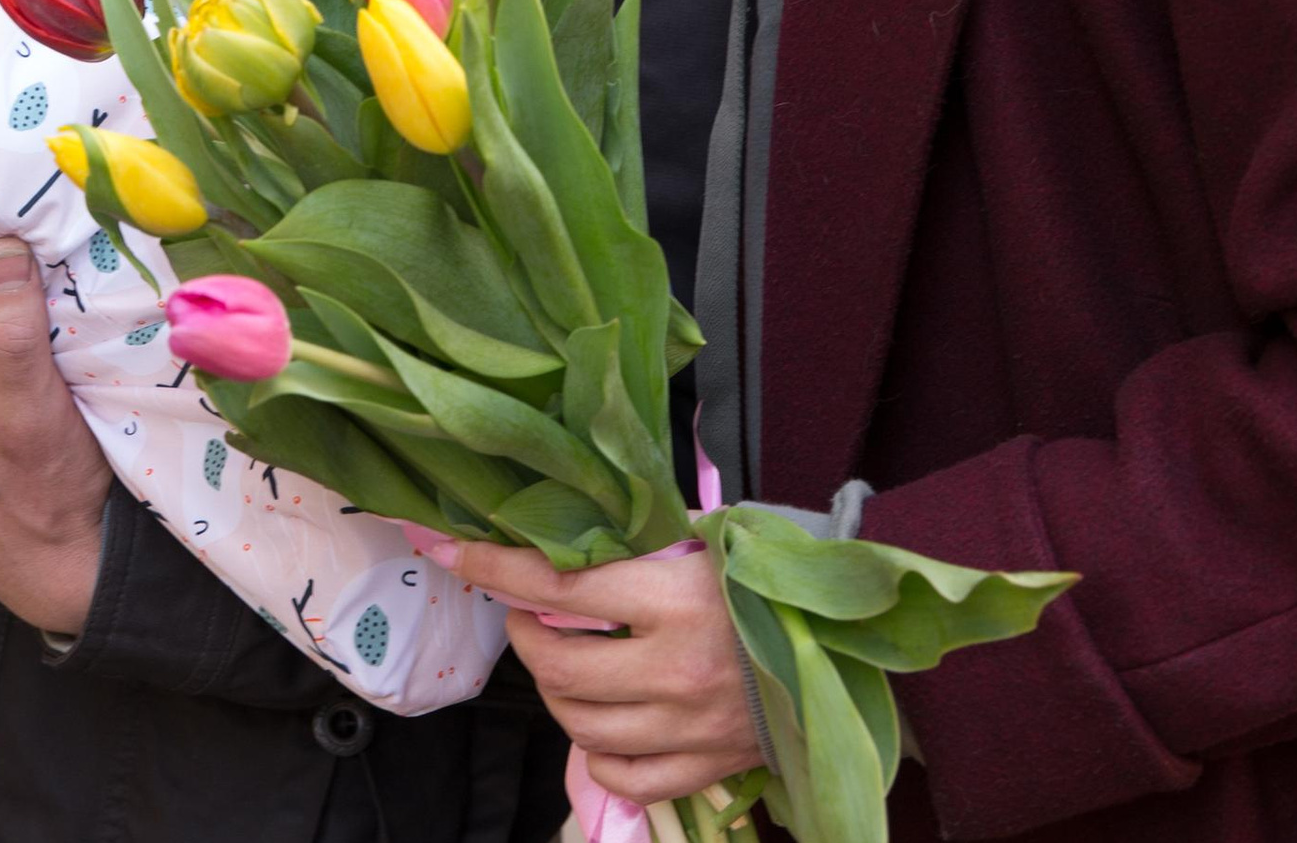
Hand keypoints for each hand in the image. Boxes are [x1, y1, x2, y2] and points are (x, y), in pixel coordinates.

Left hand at [449, 541, 762, 807]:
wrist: (843, 640)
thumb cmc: (762, 579)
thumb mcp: (702, 538)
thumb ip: (635, 537)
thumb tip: (560, 520)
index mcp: (674, 598)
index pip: (559, 586)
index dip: (496, 569)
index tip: (453, 551)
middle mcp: (677, 669)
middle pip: (557, 666)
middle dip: (523, 633)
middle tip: (525, 612)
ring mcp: (690, 726)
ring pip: (580, 724)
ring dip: (553, 689)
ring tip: (561, 658)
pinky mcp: (705, 766)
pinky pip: (623, 776)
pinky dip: (595, 752)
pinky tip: (598, 720)